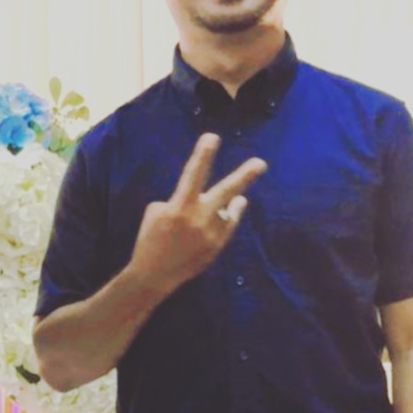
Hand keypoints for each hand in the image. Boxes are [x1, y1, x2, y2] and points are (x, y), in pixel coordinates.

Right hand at [129, 133, 266, 300]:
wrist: (154, 275)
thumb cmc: (150, 239)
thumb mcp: (156, 212)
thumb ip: (180, 200)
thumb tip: (201, 198)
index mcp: (179, 207)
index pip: (193, 174)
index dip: (203, 155)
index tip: (213, 137)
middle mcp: (199, 219)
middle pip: (226, 192)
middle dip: (244, 176)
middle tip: (261, 164)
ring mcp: (211, 234)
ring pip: (229, 209)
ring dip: (232, 201)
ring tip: (237, 197)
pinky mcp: (217, 247)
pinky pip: (228, 224)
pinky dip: (228, 215)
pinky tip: (230, 210)